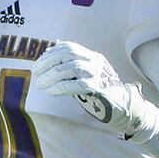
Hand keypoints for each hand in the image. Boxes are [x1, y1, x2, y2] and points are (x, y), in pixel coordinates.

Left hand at [35, 40, 154, 139]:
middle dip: (49, 62)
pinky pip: (78, 84)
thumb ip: (69, 69)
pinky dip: (62, 87)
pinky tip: (51, 91)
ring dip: (52, 76)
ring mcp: (99, 74)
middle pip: (69, 54)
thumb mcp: (83, 77)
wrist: (123, 110)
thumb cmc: (99, 94)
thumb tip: (47, 56)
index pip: (69, 47)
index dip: (51, 54)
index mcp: (91, 56)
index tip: (38, 64)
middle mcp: (96, 61)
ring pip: (72, 68)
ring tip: (40, 84)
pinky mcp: (100, 88)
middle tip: (36, 73)